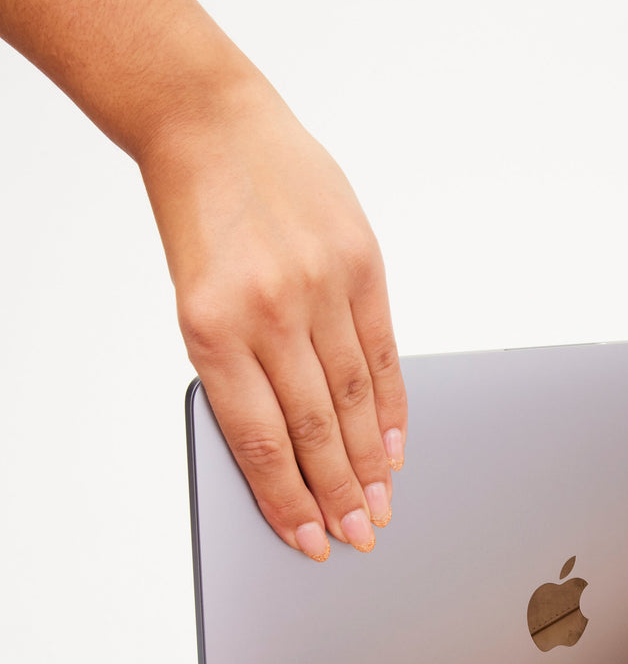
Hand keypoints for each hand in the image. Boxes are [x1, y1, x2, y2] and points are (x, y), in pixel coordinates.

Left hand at [139, 75, 406, 560]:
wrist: (212, 124)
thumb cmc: (200, 221)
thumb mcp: (197, 304)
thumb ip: (240, 373)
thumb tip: (289, 454)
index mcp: (211, 328)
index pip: (260, 439)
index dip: (289, 499)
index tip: (310, 539)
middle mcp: (270, 309)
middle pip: (316, 428)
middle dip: (339, 493)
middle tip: (359, 535)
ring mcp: (321, 284)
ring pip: (355, 399)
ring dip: (370, 462)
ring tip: (380, 503)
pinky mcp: (363, 262)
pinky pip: (384, 354)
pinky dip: (391, 407)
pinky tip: (394, 445)